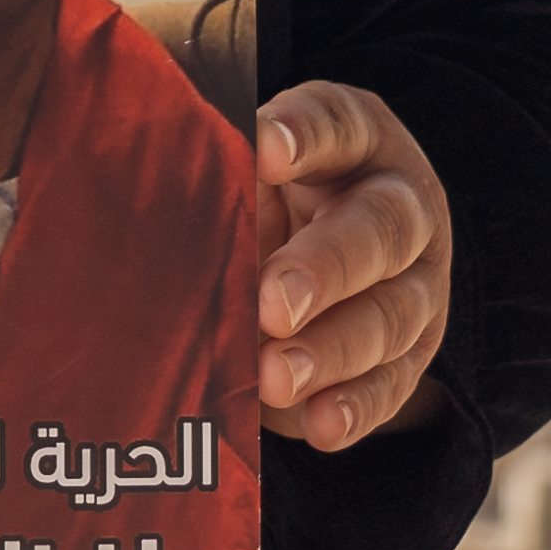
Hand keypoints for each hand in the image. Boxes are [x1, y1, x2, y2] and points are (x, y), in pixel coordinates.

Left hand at [254, 82, 452, 451]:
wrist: (327, 246)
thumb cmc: (264, 192)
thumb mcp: (245, 162)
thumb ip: (217, 167)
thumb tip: (133, 173)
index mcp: (357, 138)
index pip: (338, 125)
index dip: (304, 135)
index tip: (262, 150)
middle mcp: (401, 205)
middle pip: (380, 230)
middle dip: (325, 269)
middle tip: (271, 305)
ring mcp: (417, 282)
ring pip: (392, 315)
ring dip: (333, 352)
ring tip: (274, 379)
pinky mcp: (412, 352)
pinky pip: (395, 383)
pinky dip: (356, 407)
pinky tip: (320, 424)